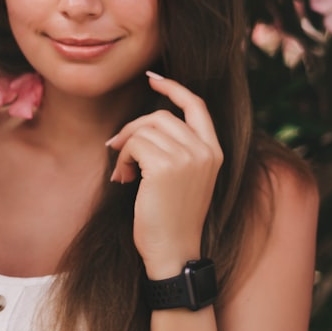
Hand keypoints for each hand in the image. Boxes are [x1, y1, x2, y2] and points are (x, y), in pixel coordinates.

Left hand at [107, 72, 223, 279]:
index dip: (174, 88)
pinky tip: (122, 179)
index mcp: (215, 151)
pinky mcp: (166, 166)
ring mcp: (188, 157)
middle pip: (161, 116)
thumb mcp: (186, 179)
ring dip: (125, 148)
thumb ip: (178, 149)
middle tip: (116, 147)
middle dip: (133, 128)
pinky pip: (134, 144)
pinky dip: (122, 158)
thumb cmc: (173, 219)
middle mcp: (205, 150)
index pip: (196, 105)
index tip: (152, 79)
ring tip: (123, 173)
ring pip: (144, 130)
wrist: (174, 252)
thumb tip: (142, 125)